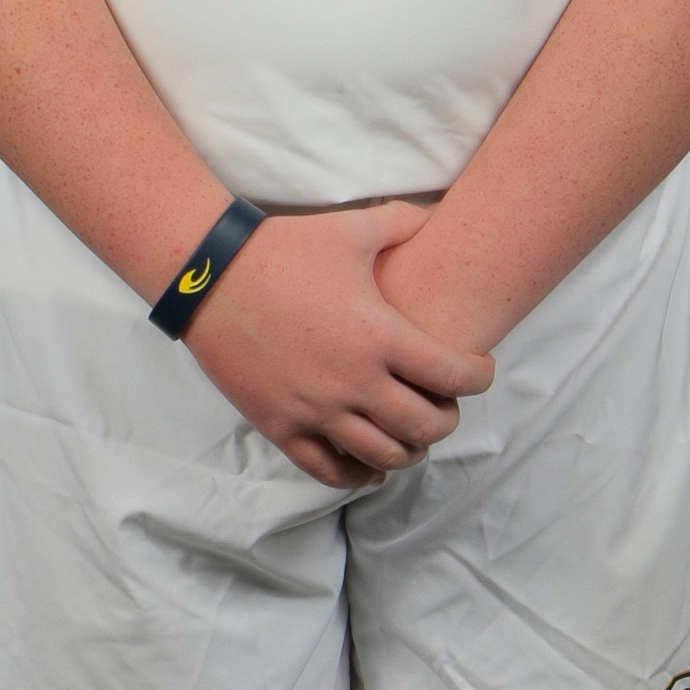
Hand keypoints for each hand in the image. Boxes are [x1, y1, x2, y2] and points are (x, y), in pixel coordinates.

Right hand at [183, 204, 494, 488]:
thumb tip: (440, 215)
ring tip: (412, 433)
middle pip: (427, 427)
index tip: (481, 369)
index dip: (481, 377)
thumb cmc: (283, 249)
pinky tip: (371, 467)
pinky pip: (330, 472)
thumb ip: (405, 222)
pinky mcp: (281, 427)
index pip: (455, 376)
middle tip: (446, 402)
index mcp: (380, 336)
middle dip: (448, 417)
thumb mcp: (352, 228)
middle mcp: (354, 382)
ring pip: (385, 456)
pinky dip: (359, 475)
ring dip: (409, 449)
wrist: (209, 275)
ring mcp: (316, 411)